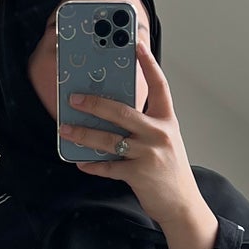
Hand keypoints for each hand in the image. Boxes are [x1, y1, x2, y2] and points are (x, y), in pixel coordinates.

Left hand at [59, 42, 200, 221]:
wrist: (182, 204)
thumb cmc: (169, 169)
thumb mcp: (164, 140)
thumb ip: (144, 125)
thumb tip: (109, 112)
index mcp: (167, 121)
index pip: (160, 86)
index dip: (148, 63)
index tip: (136, 44)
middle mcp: (160, 134)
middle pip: (122, 112)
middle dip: (95, 103)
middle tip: (74, 98)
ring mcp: (149, 154)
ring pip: (109, 140)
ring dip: (83, 134)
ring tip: (66, 129)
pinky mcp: (139, 174)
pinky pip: (108, 166)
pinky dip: (92, 165)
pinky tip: (80, 161)